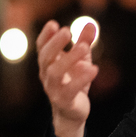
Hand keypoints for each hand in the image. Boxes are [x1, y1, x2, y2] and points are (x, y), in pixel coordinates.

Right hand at [36, 20, 98, 136]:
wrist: (73, 113)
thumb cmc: (74, 82)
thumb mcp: (81, 60)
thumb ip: (84, 42)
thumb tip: (90, 23)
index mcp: (48, 63)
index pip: (42, 47)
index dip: (46, 35)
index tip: (53, 23)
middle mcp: (47, 75)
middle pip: (45, 57)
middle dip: (54, 43)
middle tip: (67, 30)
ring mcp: (53, 89)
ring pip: (56, 72)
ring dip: (69, 58)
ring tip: (84, 47)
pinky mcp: (64, 101)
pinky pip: (71, 89)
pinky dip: (81, 79)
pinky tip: (93, 68)